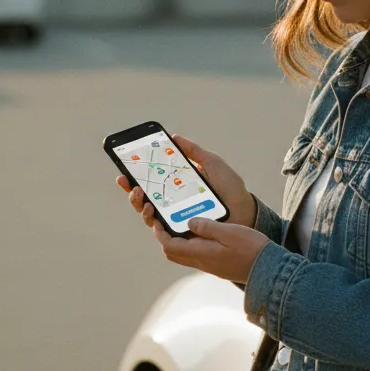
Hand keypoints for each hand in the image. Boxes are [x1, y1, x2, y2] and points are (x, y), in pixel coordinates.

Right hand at [115, 134, 256, 230]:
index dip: (135, 174)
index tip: (125, 167)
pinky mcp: (180, 233)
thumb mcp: (212, 164)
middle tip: (131, 183)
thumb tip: (174, 138)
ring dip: (137, 204)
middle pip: (143, 198)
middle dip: (130, 190)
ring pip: (147, 214)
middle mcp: (172, 203)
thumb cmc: (230, 188)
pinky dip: (151, 220)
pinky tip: (151, 211)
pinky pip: (160, 230)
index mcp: (177, 186)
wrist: (244, 210)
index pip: (151, 180)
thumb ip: (194, 151)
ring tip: (142, 196)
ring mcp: (175, 219)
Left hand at [153, 216, 271, 284]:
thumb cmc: (251, 249)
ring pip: (183, 256)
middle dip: (165, 238)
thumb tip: (189, 222)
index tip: (157, 221)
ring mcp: (208, 265)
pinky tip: (200, 231)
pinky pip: (195, 255)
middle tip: (166, 221)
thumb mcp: (229, 232)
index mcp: (201, 253)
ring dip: (177, 242)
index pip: (170, 246)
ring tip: (182, 224)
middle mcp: (201, 262)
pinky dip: (190, 244)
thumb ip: (207, 227)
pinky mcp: (216, 265)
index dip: (160, 234)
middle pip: (173, 253)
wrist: (268, 270)